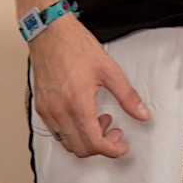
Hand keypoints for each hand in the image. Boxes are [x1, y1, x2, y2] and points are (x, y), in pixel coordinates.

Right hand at [29, 14, 150, 157]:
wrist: (50, 32)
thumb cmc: (75, 45)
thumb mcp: (108, 69)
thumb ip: (127, 96)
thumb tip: (141, 113)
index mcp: (77, 103)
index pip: (94, 143)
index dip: (112, 150)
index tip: (121, 146)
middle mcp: (59, 111)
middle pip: (80, 148)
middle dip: (101, 145)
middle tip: (113, 130)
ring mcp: (47, 110)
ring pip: (67, 143)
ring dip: (85, 139)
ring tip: (99, 119)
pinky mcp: (41, 106)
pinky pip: (56, 132)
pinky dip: (72, 132)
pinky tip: (83, 115)